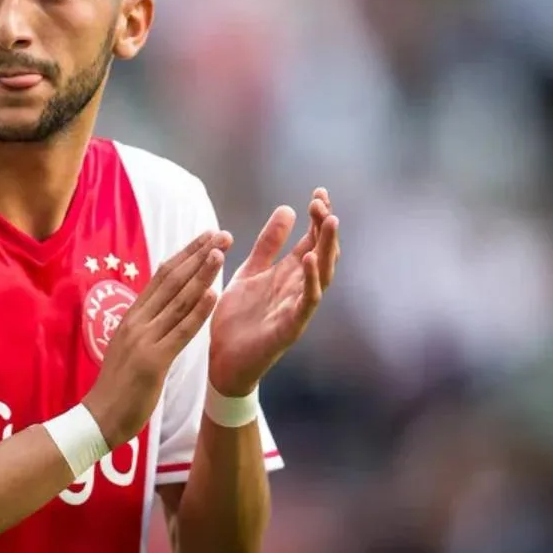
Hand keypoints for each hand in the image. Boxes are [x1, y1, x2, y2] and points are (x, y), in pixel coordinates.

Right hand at [83, 229, 232, 447]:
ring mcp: (144, 339)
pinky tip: (213, 294)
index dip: (185, 254)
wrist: (100, 416)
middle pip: (171, 280)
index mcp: (132, 316)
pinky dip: (198, 312)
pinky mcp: (154, 361)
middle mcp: (137, 321)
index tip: (205, 238)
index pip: (161, 276)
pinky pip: (180, 332)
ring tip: (220, 252)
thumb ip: (145, 324)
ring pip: (178, 300)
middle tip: (220, 234)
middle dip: (198, 255)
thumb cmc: (117, 385)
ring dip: (201, 275)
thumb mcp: (128, 345)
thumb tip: (161, 306)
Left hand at [209, 188, 340, 396]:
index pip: (311, 240)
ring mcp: (297, 308)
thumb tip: (288, 209)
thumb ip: (268, 244)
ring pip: (322, 274)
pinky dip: (311, 281)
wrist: (222, 360)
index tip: (319, 192)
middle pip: (322, 253)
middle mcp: (298, 288)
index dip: (318, 217)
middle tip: (323, 202)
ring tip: (329, 222)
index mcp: (288, 274)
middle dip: (325, 228)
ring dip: (326, 248)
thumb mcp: (250, 271)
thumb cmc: (238, 317)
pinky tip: (309, 259)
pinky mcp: (290, 328)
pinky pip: (306, 302)